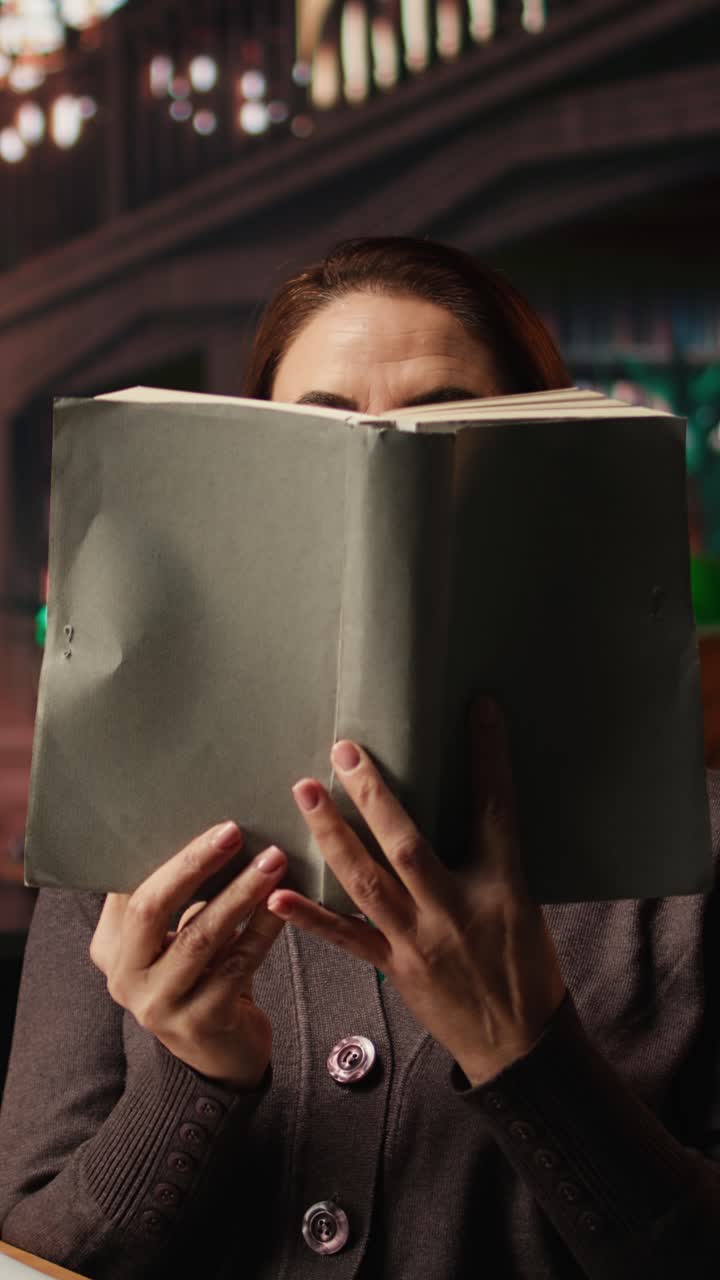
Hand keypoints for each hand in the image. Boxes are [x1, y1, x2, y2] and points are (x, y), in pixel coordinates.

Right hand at [90, 824, 287, 1089]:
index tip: (199, 814)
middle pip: (151, 908)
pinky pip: (237, 963)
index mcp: (111, 946)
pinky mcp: (201, 1023)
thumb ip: (179, 896)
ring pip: (200, 936)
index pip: (127, 886)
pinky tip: (284, 902)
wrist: (221, 1055)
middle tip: (233, 831)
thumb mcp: (176, 938)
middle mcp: (125, 976)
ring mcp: (159, 1004)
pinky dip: (263, 929)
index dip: (161, 850)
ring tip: (272, 860)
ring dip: (240, 893)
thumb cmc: (202, 975)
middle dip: (194, 864)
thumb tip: (216, 827)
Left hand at [267, 700, 566, 1085]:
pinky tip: (277, 892)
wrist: (520, 1046)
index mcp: (501, 886)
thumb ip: (489, 861)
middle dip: (373, 794)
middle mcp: (455, 909)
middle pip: (407, 843)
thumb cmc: (528, 970)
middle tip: (344, 749)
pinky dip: (309, 916)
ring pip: (366, 882)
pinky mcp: (394, 967)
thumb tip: (460, 809)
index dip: (487, 757)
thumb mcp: (525, 905)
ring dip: (331, 835)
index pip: (495, 809)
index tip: (477, 708)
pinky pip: (344, 938)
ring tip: (304, 792)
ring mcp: (419, 941)